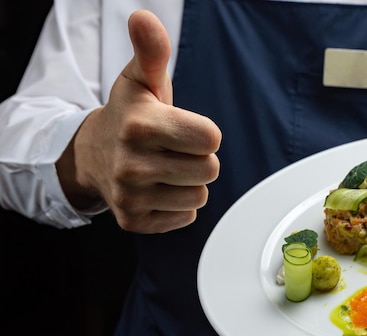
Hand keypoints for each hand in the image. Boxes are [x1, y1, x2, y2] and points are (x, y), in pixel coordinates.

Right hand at [57, 10, 220, 232]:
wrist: (92, 155)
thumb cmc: (129, 115)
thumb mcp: (140, 80)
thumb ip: (152, 51)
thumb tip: (143, 17)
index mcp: (140, 125)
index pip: (211, 138)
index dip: (204, 132)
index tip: (184, 128)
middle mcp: (132, 164)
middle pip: (210, 169)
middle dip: (199, 158)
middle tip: (175, 150)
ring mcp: (131, 196)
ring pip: (200, 196)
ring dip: (189, 182)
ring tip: (165, 169)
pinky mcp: (135, 221)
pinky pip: (186, 217)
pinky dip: (178, 204)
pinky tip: (158, 189)